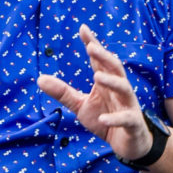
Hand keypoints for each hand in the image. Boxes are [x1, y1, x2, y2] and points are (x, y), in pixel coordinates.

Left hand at [37, 24, 152, 160]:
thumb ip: (63, 92)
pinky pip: (126, 118)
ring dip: (112, 81)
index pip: (99, 60)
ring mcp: (128, 105)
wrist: (128, 144)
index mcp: (106, 82)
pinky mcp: (132, 124)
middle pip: (115, 67)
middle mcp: (119, 89)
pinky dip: (115, 118)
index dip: (92, 43)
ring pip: (124, 88)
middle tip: (91, 47)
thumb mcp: (81, 105)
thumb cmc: (105, 119)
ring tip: (97, 76)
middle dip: (104, 56)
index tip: (83, 28)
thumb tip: (39, 78)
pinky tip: (103, 119)